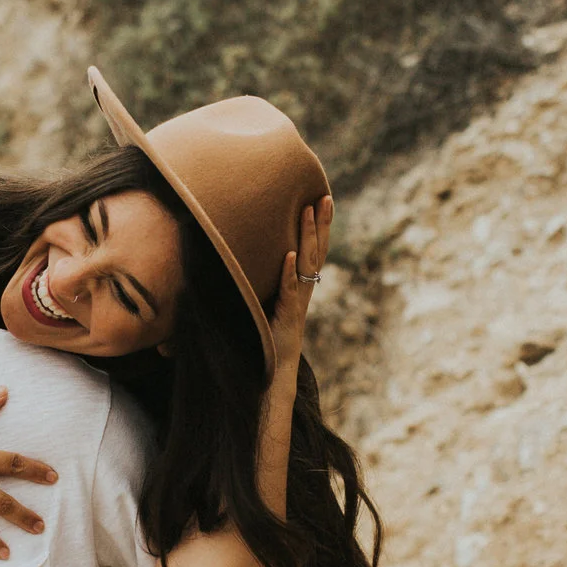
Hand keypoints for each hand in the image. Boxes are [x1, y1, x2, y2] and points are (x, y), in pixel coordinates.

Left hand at [268, 196, 332, 376]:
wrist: (274, 370)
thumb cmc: (267, 336)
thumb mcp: (267, 303)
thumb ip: (264, 283)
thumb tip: (242, 259)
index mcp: (300, 286)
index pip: (314, 251)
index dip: (319, 227)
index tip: (321, 200)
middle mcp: (303, 291)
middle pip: (317, 251)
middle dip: (321, 224)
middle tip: (324, 197)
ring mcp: (296, 301)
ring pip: (306, 264)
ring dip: (307, 237)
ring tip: (307, 211)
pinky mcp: (286, 314)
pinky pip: (289, 290)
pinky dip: (289, 272)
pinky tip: (290, 254)